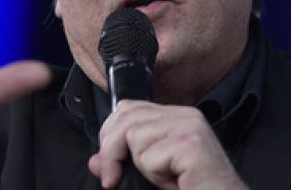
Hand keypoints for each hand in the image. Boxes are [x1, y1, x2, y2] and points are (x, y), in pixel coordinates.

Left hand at [88, 100, 247, 189]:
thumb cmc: (195, 189)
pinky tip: (176, 183)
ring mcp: (190, 126)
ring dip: (143, 167)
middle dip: (111, 151)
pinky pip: (150, 156)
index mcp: (177, 116)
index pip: (129, 108)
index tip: (108, 166)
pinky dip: (156, 176)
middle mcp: (185, 115)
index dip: (109, 135)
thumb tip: (95, 161)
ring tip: (167, 180)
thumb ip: (126, 162)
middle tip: (113, 179)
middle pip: (126, 117)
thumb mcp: (154, 173)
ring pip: (135, 136)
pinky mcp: (191, 144)